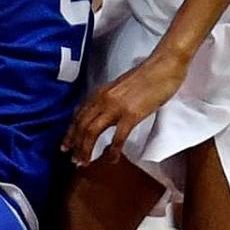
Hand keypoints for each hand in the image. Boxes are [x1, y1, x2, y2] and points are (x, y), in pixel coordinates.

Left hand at [64, 46, 188, 166]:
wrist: (163, 66)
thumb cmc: (147, 77)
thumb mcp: (121, 88)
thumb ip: (110, 100)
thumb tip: (104, 116)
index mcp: (101, 92)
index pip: (79, 115)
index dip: (71, 132)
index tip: (66, 146)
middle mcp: (104, 98)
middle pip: (82, 125)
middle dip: (76, 145)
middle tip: (74, 161)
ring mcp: (116, 106)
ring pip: (92, 131)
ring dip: (86, 149)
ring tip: (86, 163)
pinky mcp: (131, 114)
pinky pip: (117, 136)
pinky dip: (113, 150)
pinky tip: (112, 158)